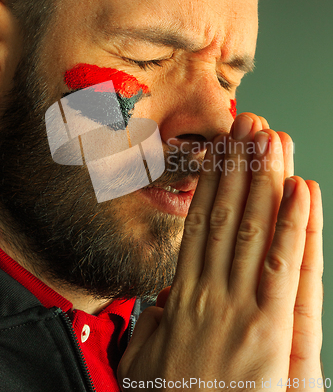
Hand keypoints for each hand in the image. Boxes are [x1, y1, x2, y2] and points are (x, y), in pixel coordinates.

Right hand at [118, 113, 322, 390]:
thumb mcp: (144, 358)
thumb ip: (152, 321)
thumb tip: (156, 298)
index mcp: (182, 296)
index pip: (199, 224)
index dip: (212, 184)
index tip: (219, 152)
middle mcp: (210, 291)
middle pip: (226, 215)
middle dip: (238, 166)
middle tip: (248, 124)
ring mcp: (240, 306)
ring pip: (252, 229)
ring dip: (264, 180)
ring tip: (271, 139)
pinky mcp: (270, 329)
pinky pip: (284, 266)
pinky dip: (294, 225)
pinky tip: (300, 189)